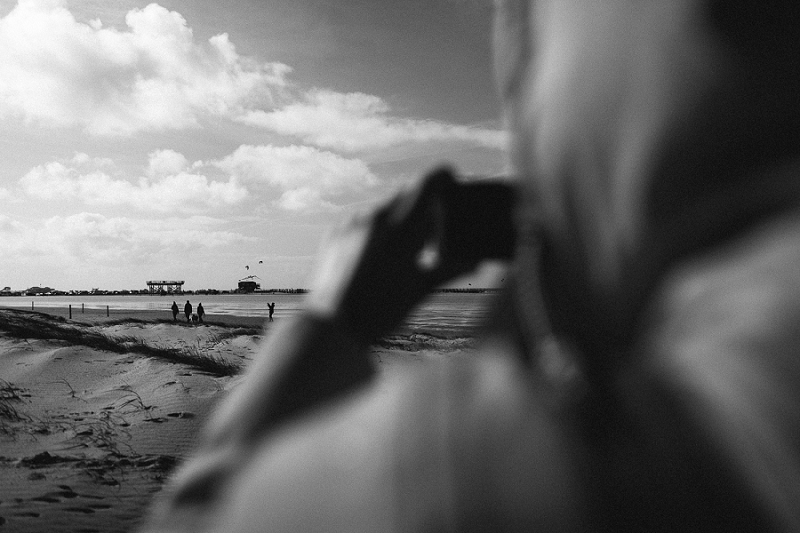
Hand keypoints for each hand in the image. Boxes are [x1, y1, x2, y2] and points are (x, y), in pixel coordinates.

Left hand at [306, 167, 483, 340]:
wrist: (331, 328)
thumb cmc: (380, 312)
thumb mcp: (420, 291)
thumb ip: (450, 269)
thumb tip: (476, 261)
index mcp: (402, 228)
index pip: (429, 181)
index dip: (446, 178)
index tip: (454, 185)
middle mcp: (376, 217)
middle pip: (408, 192)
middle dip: (424, 206)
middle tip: (432, 234)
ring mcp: (353, 222)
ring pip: (386, 206)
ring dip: (401, 219)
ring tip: (403, 253)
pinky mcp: (337, 231)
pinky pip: (365, 219)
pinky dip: (378, 230)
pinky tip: (378, 258)